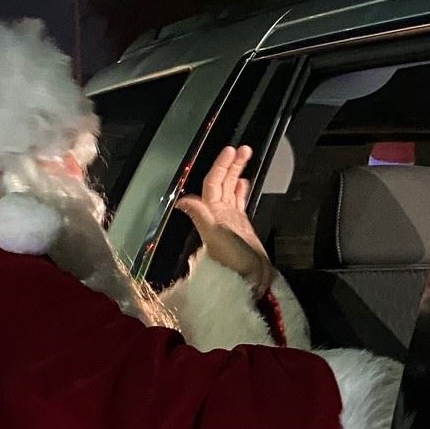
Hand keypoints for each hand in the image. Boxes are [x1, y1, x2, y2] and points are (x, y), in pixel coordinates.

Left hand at [175, 145, 273, 295]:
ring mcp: (230, 218)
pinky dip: (240, 189)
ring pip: (231, 189)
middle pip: (222, 182)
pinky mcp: (242, 225)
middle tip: (243, 149)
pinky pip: (239, 201)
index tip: (230, 151)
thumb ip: (200, 216)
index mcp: (212, 212)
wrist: (247, 280)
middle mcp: (219, 213)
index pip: (214, 183)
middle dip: (231, 164)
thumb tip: (182, 200)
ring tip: (245, 157)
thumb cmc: (231, 259)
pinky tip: (243, 182)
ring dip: (236, 172)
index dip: (221, 166)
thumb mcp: (214, 235)